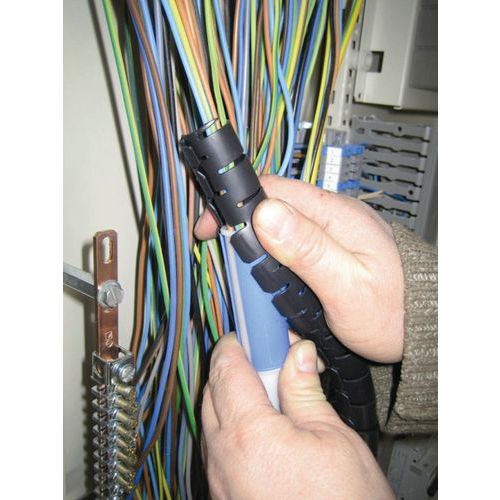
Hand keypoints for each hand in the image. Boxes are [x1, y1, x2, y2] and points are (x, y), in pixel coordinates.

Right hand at [195, 175, 404, 362]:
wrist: (422, 325)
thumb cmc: (393, 309)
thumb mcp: (347, 285)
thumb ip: (308, 249)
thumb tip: (266, 215)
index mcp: (332, 214)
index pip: (272, 189)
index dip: (235, 204)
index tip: (211, 228)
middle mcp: (328, 216)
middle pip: (269, 207)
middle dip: (241, 230)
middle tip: (227, 259)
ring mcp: (327, 233)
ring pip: (276, 229)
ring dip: (257, 250)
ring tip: (251, 278)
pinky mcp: (327, 249)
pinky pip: (290, 245)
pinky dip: (274, 261)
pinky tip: (274, 281)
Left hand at [202, 334, 393, 499]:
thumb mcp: (333, 439)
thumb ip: (305, 390)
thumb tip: (297, 354)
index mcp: (250, 435)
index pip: (229, 369)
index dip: (238, 342)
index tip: (249, 330)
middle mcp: (223, 458)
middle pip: (213, 391)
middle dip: (233, 367)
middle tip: (264, 358)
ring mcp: (219, 481)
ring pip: (210, 420)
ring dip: (231, 398)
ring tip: (268, 394)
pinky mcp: (223, 497)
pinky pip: (216, 449)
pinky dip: (230, 428)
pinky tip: (261, 429)